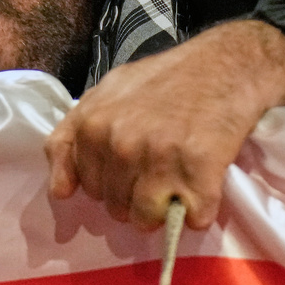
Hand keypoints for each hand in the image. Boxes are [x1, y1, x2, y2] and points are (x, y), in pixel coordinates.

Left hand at [44, 19, 284, 230]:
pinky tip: (204, 183)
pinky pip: (192, 220)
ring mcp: (158, 160)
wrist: (225, 64)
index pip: (88, 187)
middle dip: (136, 195)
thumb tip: (59, 191)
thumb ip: (72, 136)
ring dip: (164, 208)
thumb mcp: (106, 91)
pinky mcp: (198, 173)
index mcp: (92, 126)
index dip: (110, 181)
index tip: (129, 166)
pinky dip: (200, 210)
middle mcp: (120, 145)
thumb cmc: (164, 78)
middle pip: (117, 207)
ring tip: (179, 179)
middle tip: (160, 167)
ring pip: (147, 219)